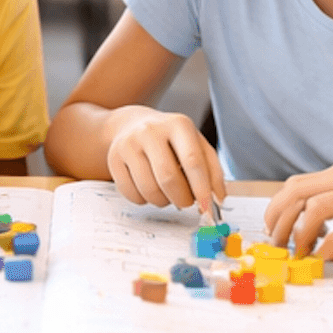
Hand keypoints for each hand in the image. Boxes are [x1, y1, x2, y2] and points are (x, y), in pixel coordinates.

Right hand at [104, 105, 225, 212]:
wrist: (132, 124)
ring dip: (163, 202)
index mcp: (178, 124)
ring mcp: (129, 144)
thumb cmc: (171, 140)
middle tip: (185, 202)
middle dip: (181, 199)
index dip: (201, 188)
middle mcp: (151, 131)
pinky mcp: (113, 159)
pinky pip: (131, 194)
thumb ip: (212, 170)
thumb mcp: (196, 144)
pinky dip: (144, 200)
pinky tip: (148, 188)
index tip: (207, 207)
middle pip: (168, 178)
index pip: (192, 160)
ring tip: (167, 193)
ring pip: (149, 190)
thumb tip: (218, 198)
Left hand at [264, 162, 332, 259]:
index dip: (276, 209)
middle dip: (278, 222)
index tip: (272, 231)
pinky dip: (329, 247)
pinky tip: (326, 259)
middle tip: (276, 247)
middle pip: (296, 194)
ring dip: (299, 236)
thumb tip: (311, 226)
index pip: (294, 185)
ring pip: (314, 210)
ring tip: (299, 255)